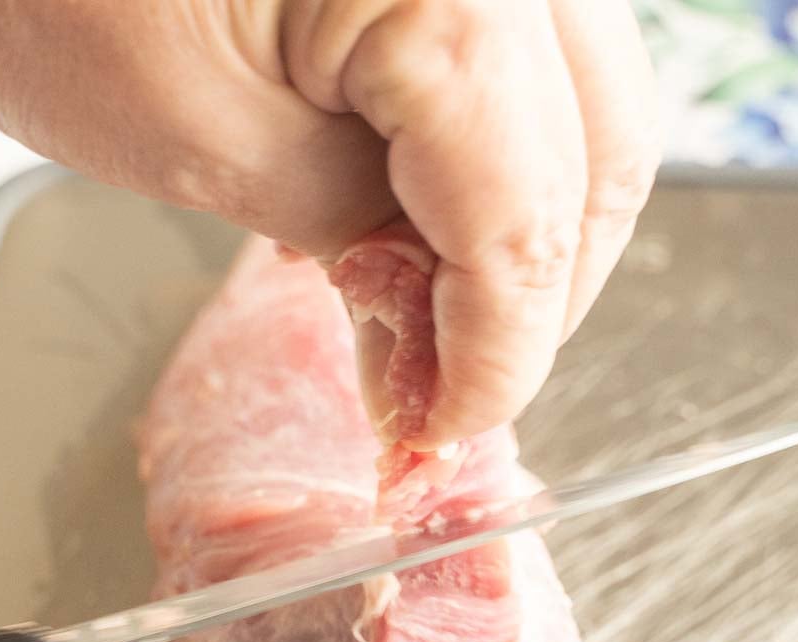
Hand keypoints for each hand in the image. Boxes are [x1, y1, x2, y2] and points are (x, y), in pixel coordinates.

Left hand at [0, 0, 658, 442]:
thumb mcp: (199, 141)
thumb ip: (352, 240)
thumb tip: (429, 341)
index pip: (528, 216)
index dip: (498, 353)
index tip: (445, 431)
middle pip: (599, 154)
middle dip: (530, 300)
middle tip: (443, 395)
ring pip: (587, 103)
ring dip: (526, 230)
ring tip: (429, 320)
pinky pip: (527, 54)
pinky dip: (493, 153)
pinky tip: (420, 216)